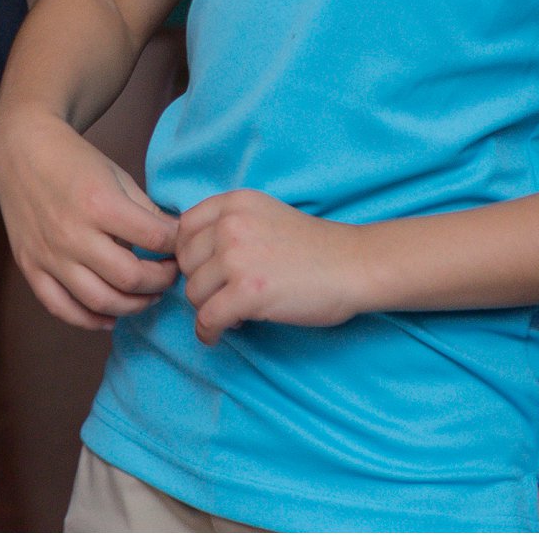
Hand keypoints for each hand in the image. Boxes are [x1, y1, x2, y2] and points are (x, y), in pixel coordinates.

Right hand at [0, 103, 177, 328]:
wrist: (20, 150)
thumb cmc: (73, 159)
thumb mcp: (117, 175)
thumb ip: (147, 212)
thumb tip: (177, 241)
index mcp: (99, 203)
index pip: (154, 239)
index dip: (178, 246)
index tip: (182, 247)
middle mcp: (73, 234)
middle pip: (131, 278)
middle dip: (161, 281)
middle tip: (168, 275)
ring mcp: (49, 254)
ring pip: (100, 301)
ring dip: (133, 305)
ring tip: (146, 296)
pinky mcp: (30, 265)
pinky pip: (61, 308)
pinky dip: (89, 320)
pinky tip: (110, 317)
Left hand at [175, 189, 371, 339]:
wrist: (354, 265)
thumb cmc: (314, 246)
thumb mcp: (265, 215)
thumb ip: (230, 225)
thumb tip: (192, 257)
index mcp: (234, 203)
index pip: (184, 228)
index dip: (189, 254)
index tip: (203, 271)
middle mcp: (230, 225)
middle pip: (186, 262)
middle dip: (201, 283)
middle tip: (223, 296)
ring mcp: (237, 258)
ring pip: (194, 292)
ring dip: (208, 308)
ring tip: (233, 313)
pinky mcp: (247, 292)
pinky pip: (208, 317)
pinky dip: (208, 331)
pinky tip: (217, 335)